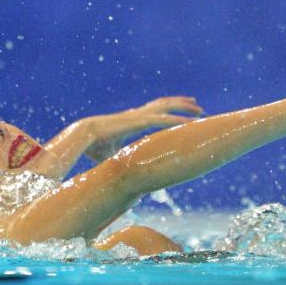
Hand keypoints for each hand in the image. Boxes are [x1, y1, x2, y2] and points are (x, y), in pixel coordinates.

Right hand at [85, 96, 203, 161]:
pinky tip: (191, 122)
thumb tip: (123, 180)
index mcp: (132, 120)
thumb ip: (121, 164)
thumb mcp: (112, 157)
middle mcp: (138, 114)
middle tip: (197, 106)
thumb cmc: (94, 146)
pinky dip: (178, 121)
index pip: (154, 111)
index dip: (168, 109)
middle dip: (182, 104)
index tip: (180, 110)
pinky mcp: (139, 121)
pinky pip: (164, 120)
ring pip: (168, 108)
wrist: (84, 136)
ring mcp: (139, 116)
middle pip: (165, 104)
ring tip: (200, 110)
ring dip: (185, 109)